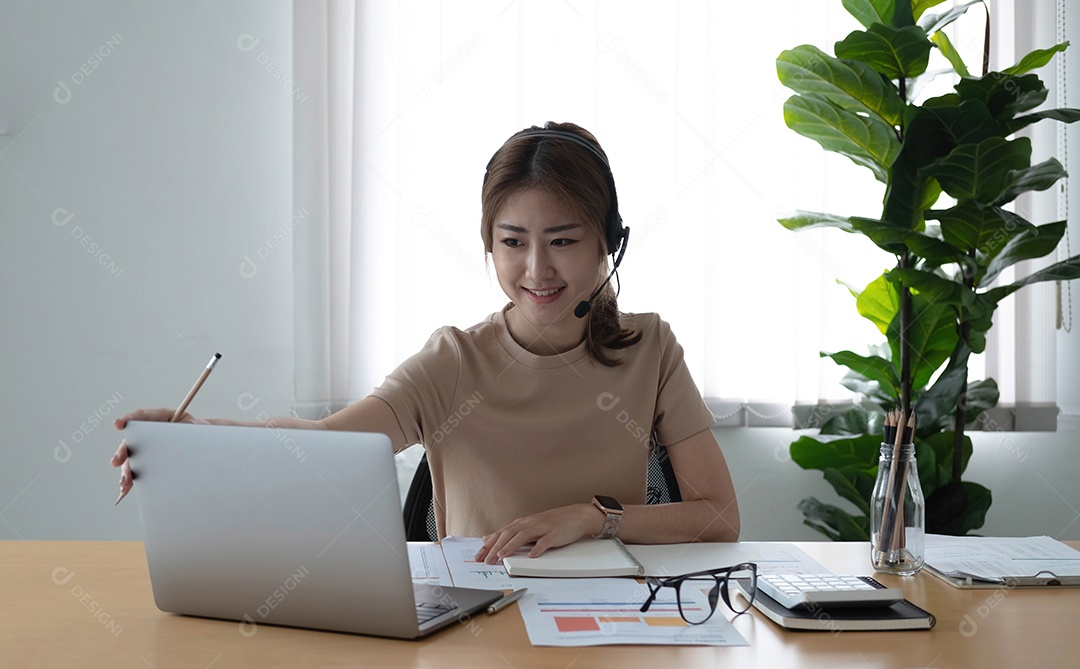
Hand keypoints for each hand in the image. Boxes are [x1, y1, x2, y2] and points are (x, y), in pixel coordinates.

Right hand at [110, 408, 203, 498]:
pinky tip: (127, 487)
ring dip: (126, 471)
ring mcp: (150, 446)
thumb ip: (185, 429)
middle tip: (116, 462)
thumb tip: (176, 442)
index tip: (117, 424)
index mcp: (162, 417)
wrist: (211, 445)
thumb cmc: (203, 433)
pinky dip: (132, 478)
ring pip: (133, 457)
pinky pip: (139, 468)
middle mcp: (152, 431)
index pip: (143, 415)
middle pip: (133, 440)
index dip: (129, 418)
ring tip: (124, 482)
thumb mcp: (196, 428)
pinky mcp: (151, 460)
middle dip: (122, 452)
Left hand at [474, 503, 602, 563]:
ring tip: (502, 556)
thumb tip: (489, 539)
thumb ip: (510, 533)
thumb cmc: (552, 523)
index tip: (479, 555)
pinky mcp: (555, 534)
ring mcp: (542, 528)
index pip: (501, 533)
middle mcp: (530, 524)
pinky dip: (538, 548)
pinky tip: (532, 555)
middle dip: (496, 547)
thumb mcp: (529, 526)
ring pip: (523, 536)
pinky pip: (545, 541)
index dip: (489, 544)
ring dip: (511, 546)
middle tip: (487, 560)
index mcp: (522, 524)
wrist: (576, 515)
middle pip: (509, 534)